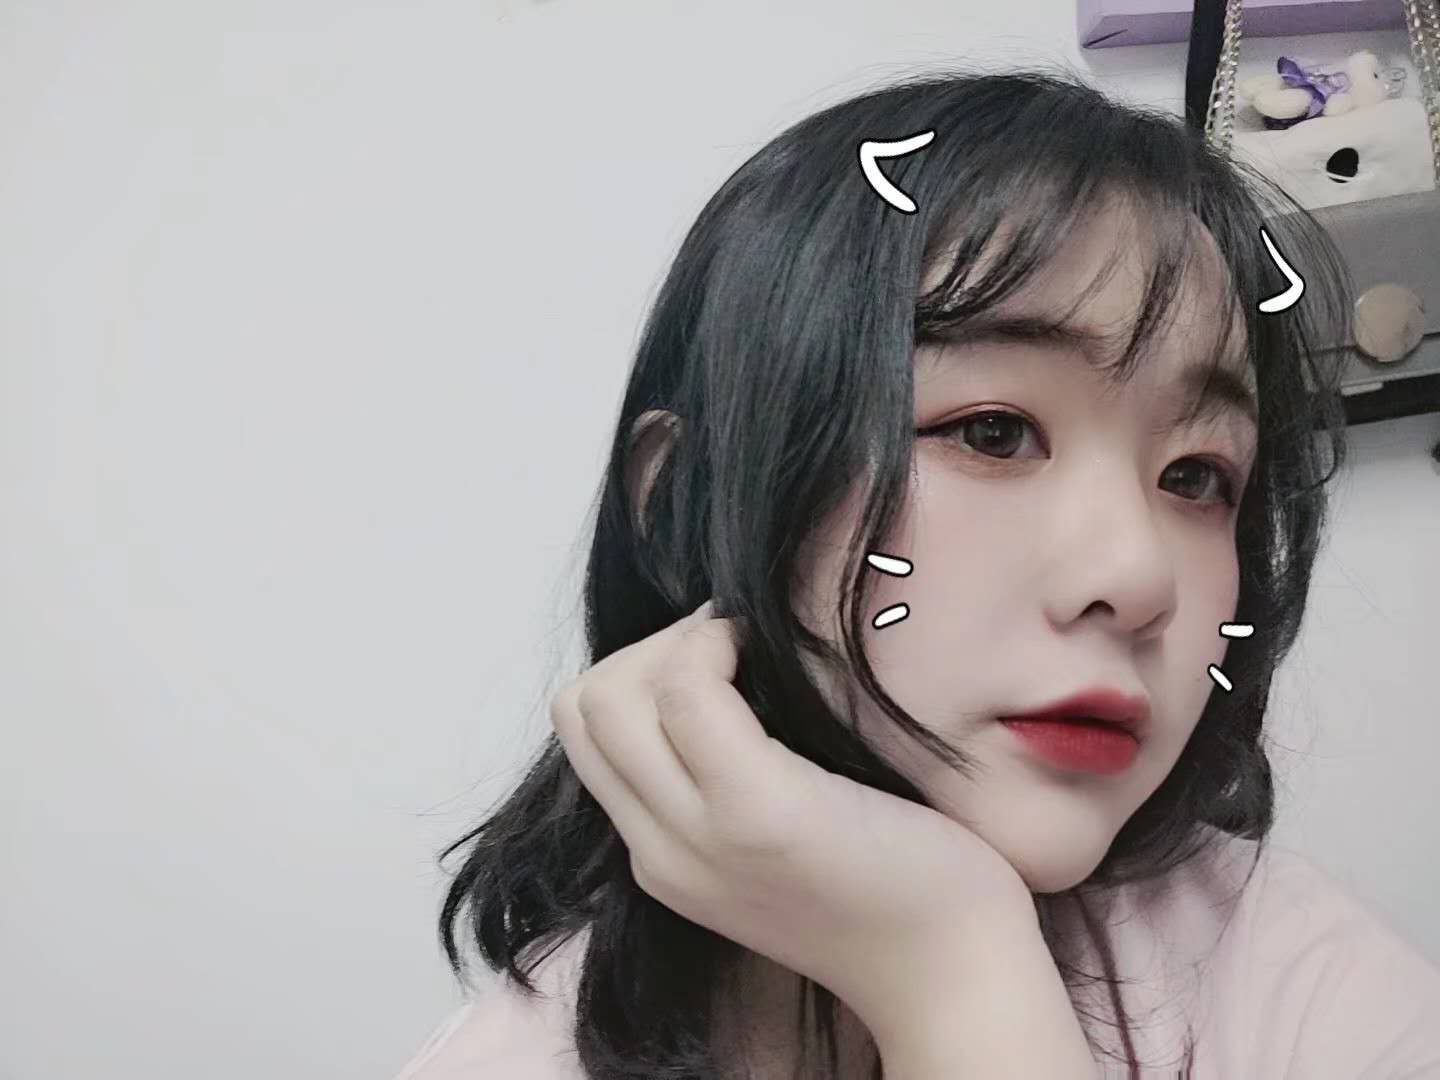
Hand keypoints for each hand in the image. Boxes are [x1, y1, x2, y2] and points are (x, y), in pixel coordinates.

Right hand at [549, 598, 1037, 1043]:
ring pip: (615, 695)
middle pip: (583, 706)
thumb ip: (718, 783)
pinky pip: (688, 691)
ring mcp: (702, 832)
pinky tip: (767, 651)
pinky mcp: (758, 809)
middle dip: (648, 647)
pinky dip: (715, 643)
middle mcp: (662, 850)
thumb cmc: (886, 884)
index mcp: (659, 856)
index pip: (585, 730)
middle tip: (729, 646)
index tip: (713, 659)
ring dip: (678, 641)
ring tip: (746, 648)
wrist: (948, 970)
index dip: (636, 671)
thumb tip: (710, 670)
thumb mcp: (768, 844)